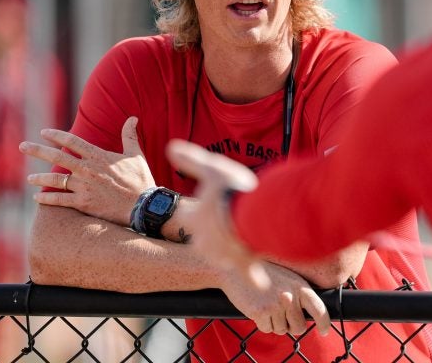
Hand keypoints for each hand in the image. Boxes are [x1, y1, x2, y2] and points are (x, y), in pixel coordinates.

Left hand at [22, 117, 155, 226]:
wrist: (143, 205)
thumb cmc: (140, 180)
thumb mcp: (136, 155)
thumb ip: (129, 135)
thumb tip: (132, 118)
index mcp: (98, 156)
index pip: (72, 141)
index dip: (56, 135)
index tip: (44, 132)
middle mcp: (87, 169)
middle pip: (57, 157)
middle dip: (37, 151)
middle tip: (22, 146)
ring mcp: (84, 187)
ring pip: (55, 180)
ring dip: (40, 178)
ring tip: (29, 178)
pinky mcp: (83, 203)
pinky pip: (60, 200)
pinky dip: (47, 198)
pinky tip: (38, 197)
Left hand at [166, 140, 261, 278]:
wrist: (251, 214)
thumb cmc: (229, 191)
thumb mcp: (210, 168)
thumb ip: (191, 159)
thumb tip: (171, 146)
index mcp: (197, 222)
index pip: (193, 222)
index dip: (200, 217)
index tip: (209, 213)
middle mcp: (205, 243)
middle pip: (206, 243)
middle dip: (216, 238)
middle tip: (227, 228)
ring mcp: (224, 256)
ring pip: (225, 257)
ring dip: (234, 250)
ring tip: (246, 240)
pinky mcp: (243, 264)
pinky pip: (248, 275)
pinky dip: (254, 279)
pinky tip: (260, 284)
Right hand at [220, 260, 330, 336]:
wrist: (237, 268)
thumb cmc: (263, 273)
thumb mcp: (287, 277)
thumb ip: (298, 293)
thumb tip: (307, 315)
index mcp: (300, 285)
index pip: (319, 309)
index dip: (324, 323)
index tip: (323, 331)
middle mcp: (290, 296)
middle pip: (299, 327)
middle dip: (291, 326)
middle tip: (281, 315)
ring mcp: (276, 304)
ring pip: (281, 330)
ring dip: (274, 323)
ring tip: (266, 305)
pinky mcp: (261, 312)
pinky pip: (267, 329)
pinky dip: (262, 323)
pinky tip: (258, 308)